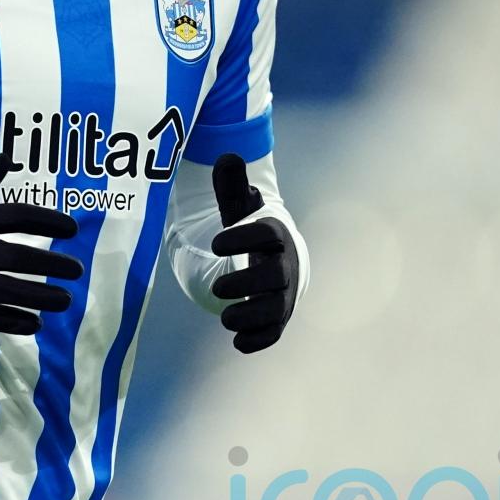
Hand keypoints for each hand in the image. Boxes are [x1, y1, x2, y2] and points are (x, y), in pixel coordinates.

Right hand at [0, 155, 83, 333]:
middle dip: (56, 265)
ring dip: (44, 298)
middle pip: (23, 257)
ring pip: (12, 292)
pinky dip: (16, 322)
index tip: (73, 229)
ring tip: (66, 300)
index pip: (21, 215)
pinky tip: (35, 323)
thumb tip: (6, 159)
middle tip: (77, 270)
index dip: (52, 220)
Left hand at [210, 154, 299, 353]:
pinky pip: (274, 332)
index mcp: (274, 236)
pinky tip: (238, 343)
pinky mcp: (277, 318)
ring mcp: (283, 295)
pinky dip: (259, 339)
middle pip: (275, 277)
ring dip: (251, 316)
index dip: (243, 237)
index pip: (266, 235)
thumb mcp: (240, 209)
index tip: (215, 242)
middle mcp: (284, 267)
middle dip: (247, 284)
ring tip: (224, 318)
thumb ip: (232, 188)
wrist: (274, 261)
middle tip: (217, 288)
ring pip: (276, 310)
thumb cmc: (252, 233)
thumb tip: (227, 156)